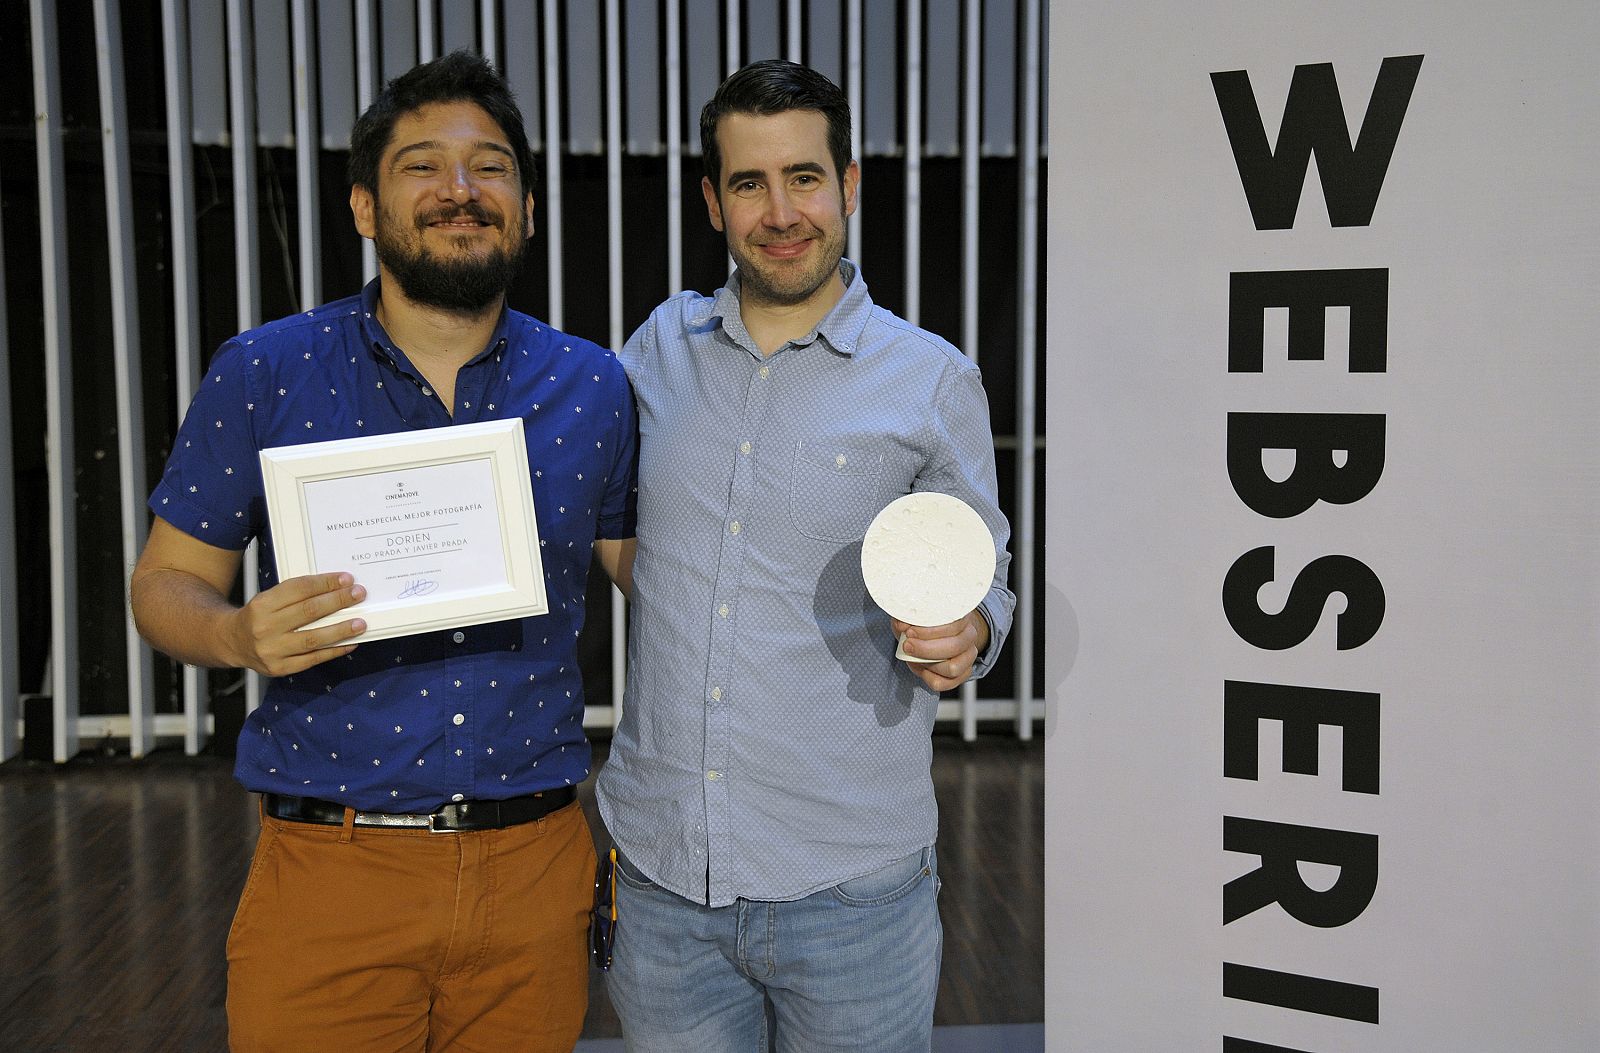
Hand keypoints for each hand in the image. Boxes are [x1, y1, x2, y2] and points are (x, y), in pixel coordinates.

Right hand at [225, 572, 367, 675]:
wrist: (232, 642)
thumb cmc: (258, 617)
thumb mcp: (269, 598)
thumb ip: (297, 595)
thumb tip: (335, 589)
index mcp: (263, 604)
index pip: (299, 589)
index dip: (325, 583)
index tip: (346, 579)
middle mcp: (265, 627)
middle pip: (308, 612)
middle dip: (337, 601)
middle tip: (359, 595)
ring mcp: (272, 650)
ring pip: (313, 638)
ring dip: (340, 630)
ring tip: (360, 623)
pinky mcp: (280, 668)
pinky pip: (313, 659)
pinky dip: (334, 651)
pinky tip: (350, 643)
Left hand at [889, 609, 990, 691]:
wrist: (936, 634)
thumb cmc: (926, 624)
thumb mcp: (914, 615)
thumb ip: (907, 617)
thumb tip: (902, 625)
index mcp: (962, 618)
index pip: (953, 626)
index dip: (929, 631)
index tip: (910, 631)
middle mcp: (969, 637)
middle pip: (954, 647)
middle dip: (926, 649)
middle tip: (908, 645)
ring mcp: (968, 657)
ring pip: (953, 668)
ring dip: (928, 664)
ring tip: (914, 657)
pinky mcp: (962, 674)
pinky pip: (945, 683)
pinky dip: (928, 677)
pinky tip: (920, 667)